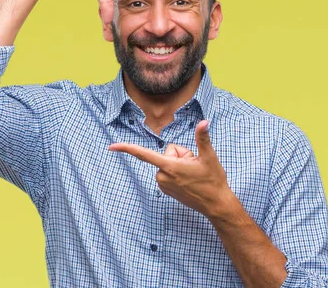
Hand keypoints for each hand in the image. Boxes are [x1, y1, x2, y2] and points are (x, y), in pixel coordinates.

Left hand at [109, 120, 234, 218]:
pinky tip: (189, 180)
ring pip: (167, 163)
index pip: (142, 154)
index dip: (126, 148)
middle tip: (194, 166)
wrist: (216, 204)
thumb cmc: (213, 181)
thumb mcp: (209, 157)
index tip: (111, 146)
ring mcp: (163, 184)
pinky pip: (167, 172)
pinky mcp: (165, 189)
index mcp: (169, 167)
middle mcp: (162, 176)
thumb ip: (202, 138)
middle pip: (166, 153)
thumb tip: (203, 122)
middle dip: (180, 155)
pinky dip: (177, 172)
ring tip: (192, 175)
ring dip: (179, 165)